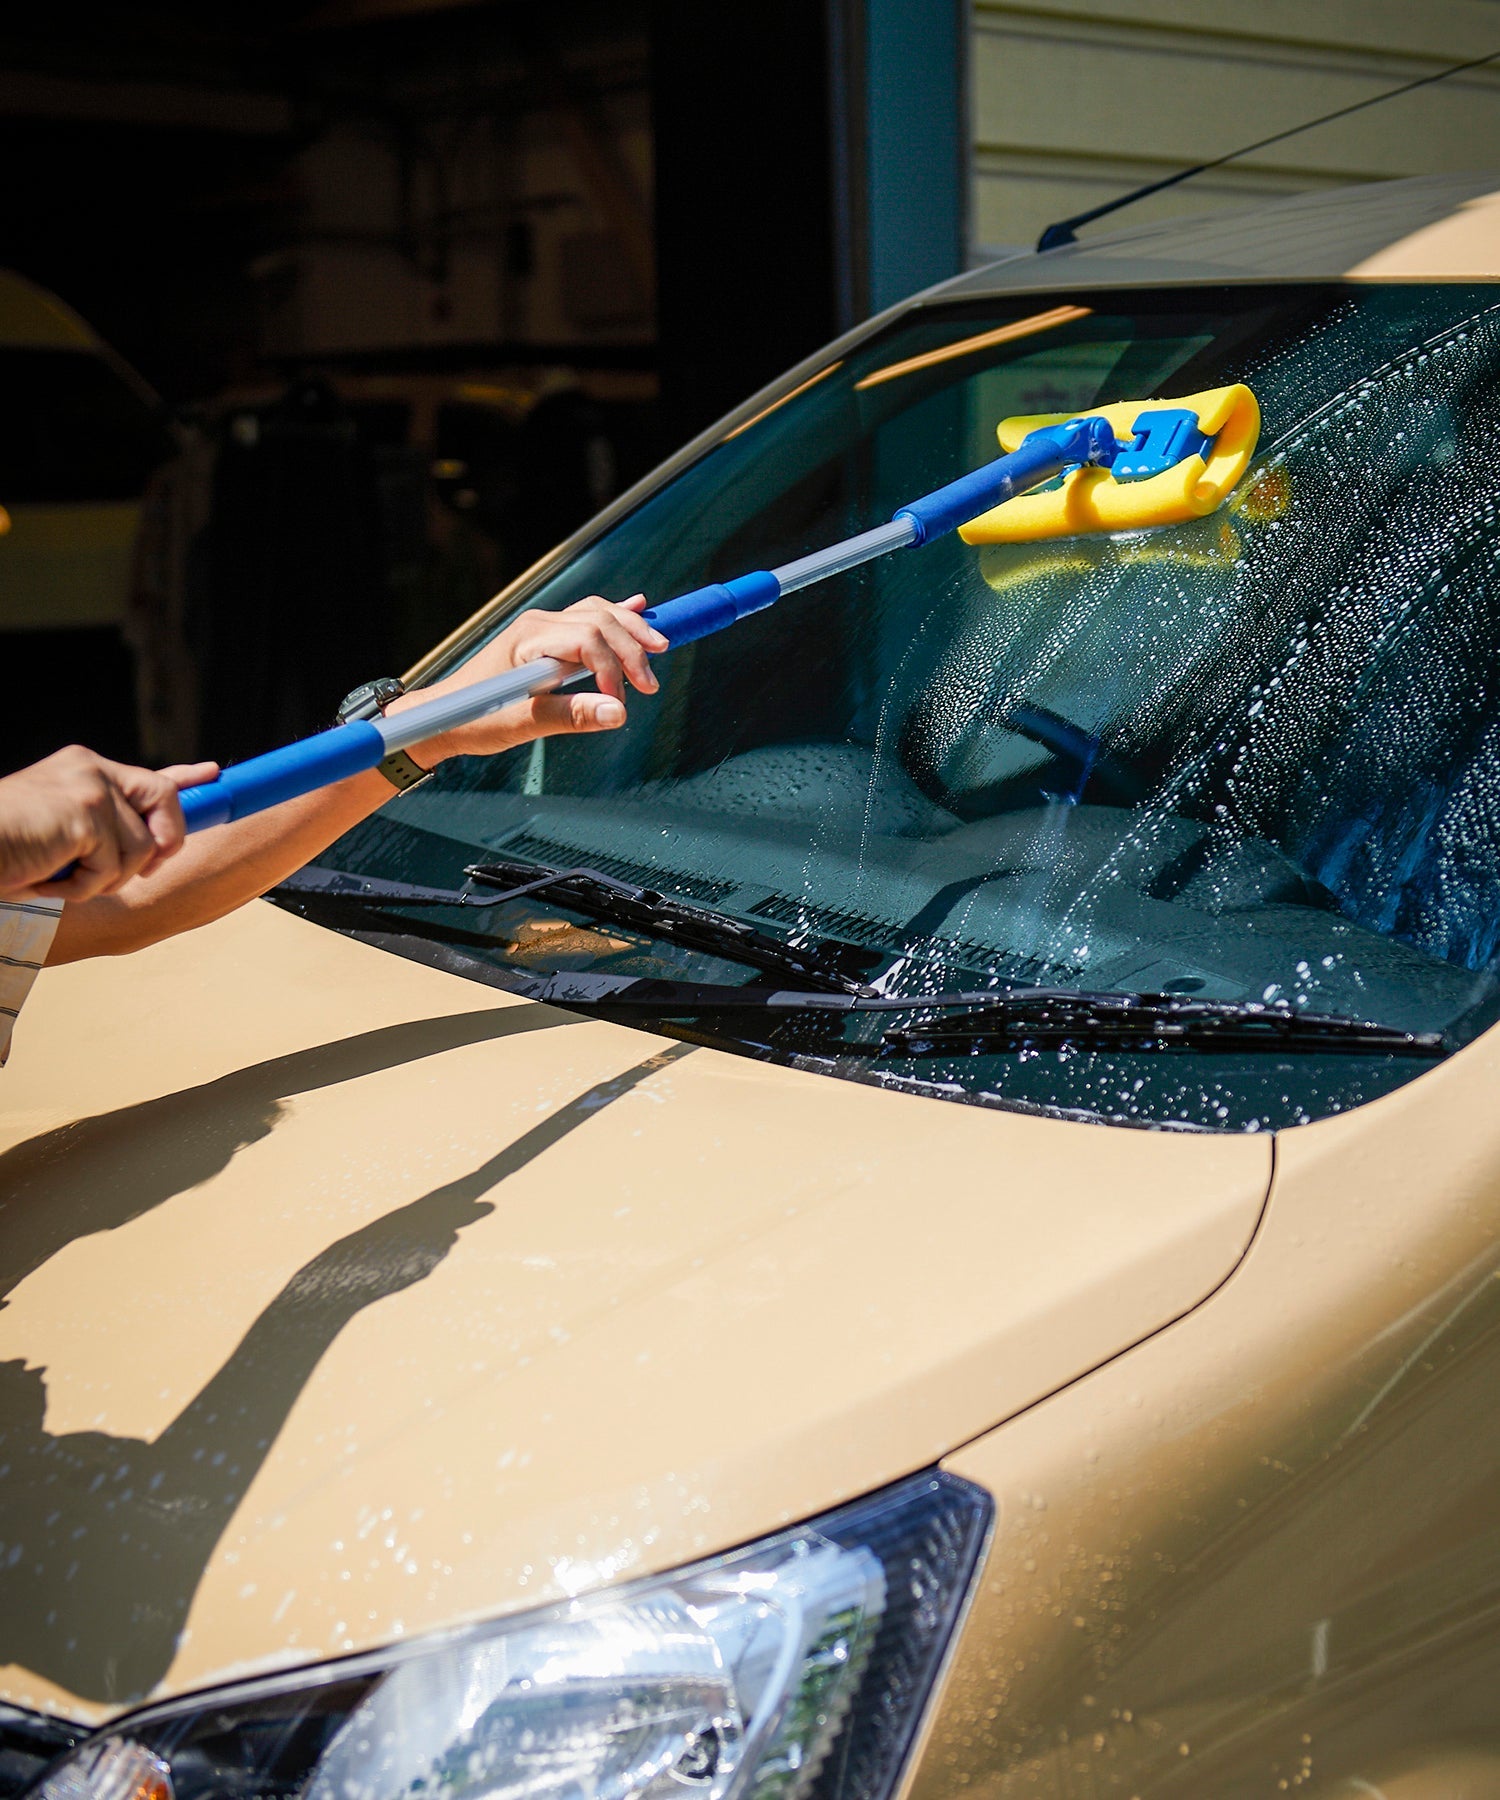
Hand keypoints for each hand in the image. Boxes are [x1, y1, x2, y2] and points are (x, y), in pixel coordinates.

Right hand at [0, 747, 219, 901]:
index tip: (212, 774)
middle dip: (162, 845)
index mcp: (83, 771)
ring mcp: (90, 787)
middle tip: (122, 871)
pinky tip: (48, 877)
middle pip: (166, 802)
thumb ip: (106, 832)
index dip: (184, 778)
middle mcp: (90, 769)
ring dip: (104, 878)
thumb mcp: (63, 838)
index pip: (147, 774)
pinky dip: (83, 886)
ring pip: (142, 850)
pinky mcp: (87, 812)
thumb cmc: (6, 852)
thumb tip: (157, 845)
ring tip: (58, 873)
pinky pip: (116, 867)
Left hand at [383, 593, 665, 766]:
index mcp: (529, 638)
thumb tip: (619, 712)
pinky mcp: (545, 638)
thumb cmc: (476, 720)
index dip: (613, 667)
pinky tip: (638, 606)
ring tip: (658, 645)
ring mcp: (541, 628)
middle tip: (651, 685)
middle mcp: (538, 624)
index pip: (589, 637)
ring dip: (629, 628)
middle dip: (631, 648)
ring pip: (596, 613)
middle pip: (599, 619)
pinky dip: (615, 616)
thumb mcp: (524, 724)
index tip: (623, 701)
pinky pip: (586, 618)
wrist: (444, 717)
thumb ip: (572, 716)